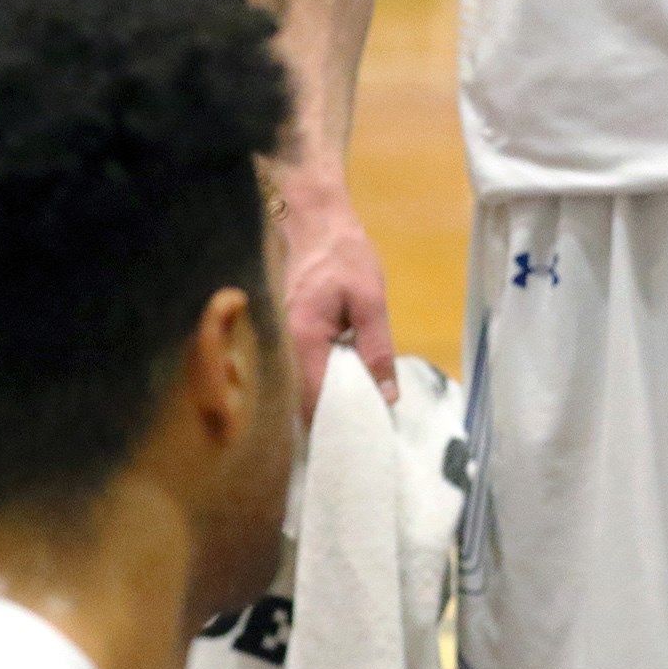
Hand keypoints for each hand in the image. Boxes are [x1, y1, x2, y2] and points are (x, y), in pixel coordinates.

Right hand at [276, 176, 396, 419]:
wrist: (315, 222)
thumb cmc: (344, 258)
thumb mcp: (371, 302)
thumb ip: (377, 350)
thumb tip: (386, 397)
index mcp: (303, 339)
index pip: (313, 398)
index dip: (333, 424)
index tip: (356, 445)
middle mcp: (283, 344)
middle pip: (302, 398)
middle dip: (329, 421)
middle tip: (360, 442)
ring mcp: (281, 340)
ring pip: (299, 386)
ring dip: (324, 405)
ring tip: (355, 425)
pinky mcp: (287, 335)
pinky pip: (300, 370)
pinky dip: (319, 385)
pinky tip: (343, 394)